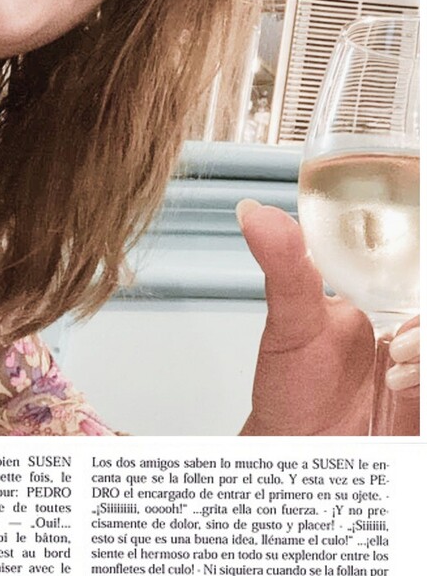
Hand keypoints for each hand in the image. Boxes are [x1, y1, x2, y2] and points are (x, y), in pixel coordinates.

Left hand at [236, 199, 418, 435]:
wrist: (298, 450)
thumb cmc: (292, 387)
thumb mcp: (288, 322)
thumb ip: (283, 267)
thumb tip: (254, 214)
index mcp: (380, 298)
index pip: (415, 265)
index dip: (416, 259)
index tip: (402, 293)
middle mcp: (407, 327)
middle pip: (425, 294)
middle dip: (422, 316)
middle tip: (400, 335)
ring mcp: (419, 362)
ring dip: (426, 342)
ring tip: (396, 356)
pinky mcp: (422, 397)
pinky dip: (425, 376)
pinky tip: (399, 382)